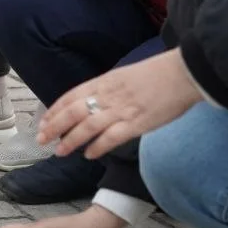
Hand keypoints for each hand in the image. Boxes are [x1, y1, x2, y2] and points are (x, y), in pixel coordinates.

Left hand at [39, 49, 203, 159]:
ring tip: (60, 151)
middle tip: (42, 139)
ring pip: (87, 127)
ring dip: (71, 140)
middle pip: (73, 112)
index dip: (54, 111)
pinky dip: (98, 147)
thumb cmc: (158, 74)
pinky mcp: (138, 123)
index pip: (71, 96)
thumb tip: (93, 102)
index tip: (43, 122)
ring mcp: (122, 109)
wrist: (185, 72)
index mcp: (104, 81)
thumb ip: (107, 89)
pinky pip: (111, 138)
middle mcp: (108, 95)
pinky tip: (89, 155)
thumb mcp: (124, 75)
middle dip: (54, 127)